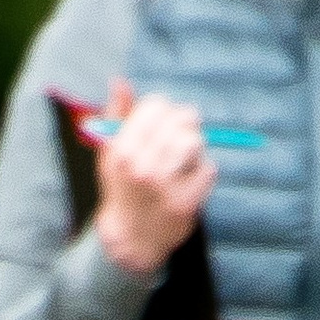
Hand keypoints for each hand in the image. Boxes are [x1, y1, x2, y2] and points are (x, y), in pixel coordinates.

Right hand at [92, 78, 215, 275]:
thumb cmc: (122, 188)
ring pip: (195, 143)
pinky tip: (189, 180)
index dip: (164, 109)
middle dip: (185, 123)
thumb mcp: (110, 152)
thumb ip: (116, 116)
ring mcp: (165, 187)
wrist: (131, 238)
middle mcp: (142, 168)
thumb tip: (120, 81)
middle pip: (181, 120)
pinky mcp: (187, 204)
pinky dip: (203, 171)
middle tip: (181, 133)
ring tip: (183, 157)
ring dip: (194, 147)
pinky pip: (209, 169)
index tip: (163, 120)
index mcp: (122, 151)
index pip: (155, 105)